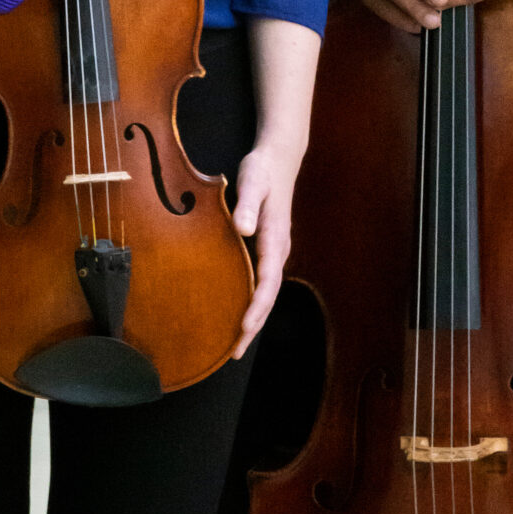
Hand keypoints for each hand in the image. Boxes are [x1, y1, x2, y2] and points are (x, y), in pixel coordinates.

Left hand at [228, 132, 304, 357]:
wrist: (278, 161)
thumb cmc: (262, 171)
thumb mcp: (252, 182)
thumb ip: (247, 205)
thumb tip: (244, 229)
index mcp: (274, 239)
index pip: (268, 281)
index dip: (257, 307)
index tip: (244, 328)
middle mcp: (277, 250)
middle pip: (268, 296)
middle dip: (254, 325)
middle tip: (234, 353)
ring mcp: (273, 252)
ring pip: (266, 293)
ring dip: (253, 319)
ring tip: (235, 345)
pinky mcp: (267, 250)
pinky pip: (261, 284)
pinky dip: (252, 303)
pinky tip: (238, 313)